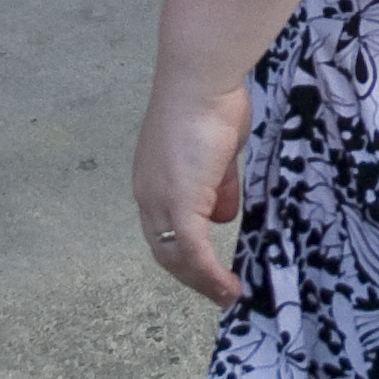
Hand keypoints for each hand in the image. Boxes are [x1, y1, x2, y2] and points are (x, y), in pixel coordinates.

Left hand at [132, 73, 251, 306]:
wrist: (202, 82)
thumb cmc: (212, 103)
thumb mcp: (219, 151)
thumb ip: (218, 184)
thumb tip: (222, 214)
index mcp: (153, 178)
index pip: (162, 227)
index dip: (184, 253)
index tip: (208, 269)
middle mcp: (149, 193)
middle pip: (163, 250)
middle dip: (191, 276)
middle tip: (218, 292)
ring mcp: (160, 201)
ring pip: (176, 257)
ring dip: (202, 282)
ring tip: (227, 296)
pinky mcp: (178, 204)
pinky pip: (194, 252)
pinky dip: (210, 276)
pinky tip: (229, 288)